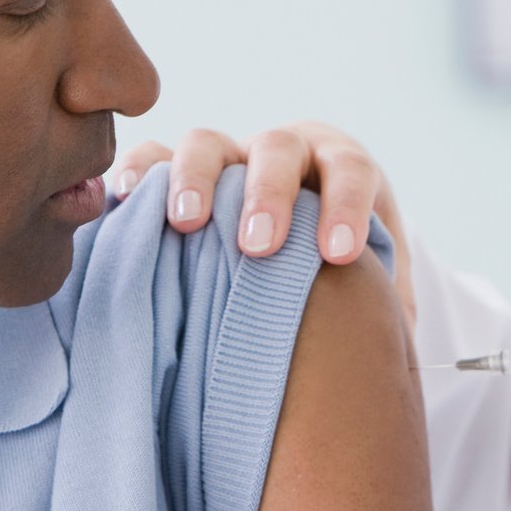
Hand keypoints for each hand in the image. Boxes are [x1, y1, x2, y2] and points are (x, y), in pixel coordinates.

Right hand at [110, 122, 414, 324]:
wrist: (295, 249)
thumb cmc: (340, 278)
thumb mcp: (371, 288)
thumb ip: (383, 312)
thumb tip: (384, 367)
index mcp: (340, 169)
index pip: (350, 170)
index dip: (346, 205)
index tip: (338, 255)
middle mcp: (284, 154)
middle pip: (278, 150)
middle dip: (269, 194)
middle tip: (259, 246)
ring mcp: (227, 157)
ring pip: (210, 144)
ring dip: (198, 179)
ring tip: (187, 224)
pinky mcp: (178, 171)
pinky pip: (154, 155)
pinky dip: (141, 170)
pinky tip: (126, 198)